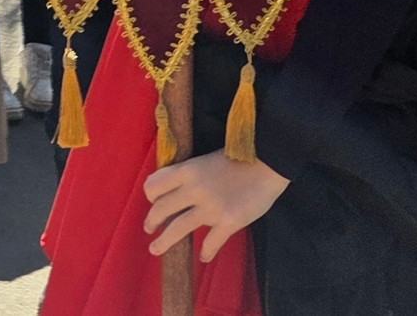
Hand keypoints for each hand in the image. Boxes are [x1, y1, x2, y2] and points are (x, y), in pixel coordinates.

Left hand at [142, 149, 289, 260]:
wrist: (268, 163)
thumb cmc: (236, 159)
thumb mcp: (203, 161)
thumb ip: (187, 175)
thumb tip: (173, 190)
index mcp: (186, 170)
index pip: (154, 184)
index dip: (150, 195)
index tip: (152, 202)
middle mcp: (194, 189)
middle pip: (161, 209)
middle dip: (152, 221)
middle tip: (148, 229)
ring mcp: (211, 207)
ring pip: (177, 228)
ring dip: (164, 241)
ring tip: (155, 249)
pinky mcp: (229, 221)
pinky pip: (211, 242)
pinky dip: (206, 251)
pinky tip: (203, 257)